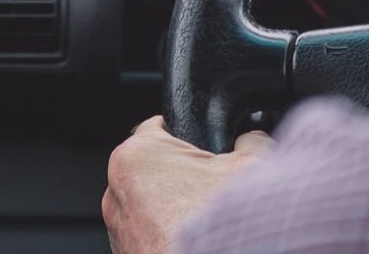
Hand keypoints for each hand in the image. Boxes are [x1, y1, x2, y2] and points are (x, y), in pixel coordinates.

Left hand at [102, 116, 272, 253]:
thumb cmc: (220, 224)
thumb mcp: (252, 165)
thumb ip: (249, 140)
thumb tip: (251, 138)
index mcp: (136, 156)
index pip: (160, 127)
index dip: (190, 135)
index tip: (207, 147)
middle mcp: (116, 191)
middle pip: (156, 169)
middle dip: (184, 175)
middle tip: (214, 189)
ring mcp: (118, 229)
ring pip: (150, 204)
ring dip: (175, 208)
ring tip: (207, 219)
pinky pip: (149, 234)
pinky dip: (168, 235)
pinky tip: (196, 242)